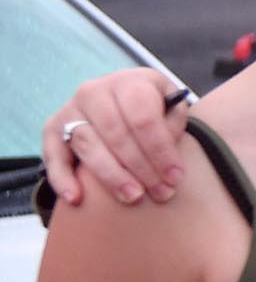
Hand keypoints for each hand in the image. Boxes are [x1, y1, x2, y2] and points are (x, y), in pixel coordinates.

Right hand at [41, 68, 189, 207]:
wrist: (122, 97)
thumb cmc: (153, 106)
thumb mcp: (171, 107)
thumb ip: (172, 125)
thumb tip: (166, 154)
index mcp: (129, 83)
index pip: (143, 118)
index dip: (160, 150)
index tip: (175, 177)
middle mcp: (95, 92)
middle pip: (116, 134)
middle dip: (139, 168)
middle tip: (159, 193)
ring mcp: (71, 109)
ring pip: (88, 145)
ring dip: (111, 176)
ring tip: (132, 197)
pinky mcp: (53, 127)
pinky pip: (53, 154)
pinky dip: (61, 178)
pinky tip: (75, 198)